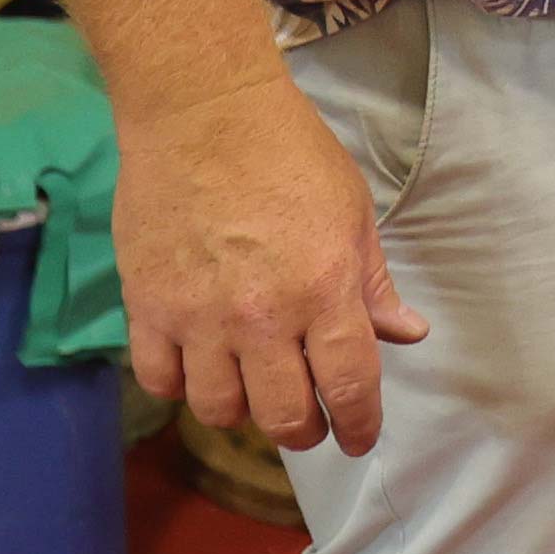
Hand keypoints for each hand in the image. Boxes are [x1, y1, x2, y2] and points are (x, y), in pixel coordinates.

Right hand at [114, 69, 425, 456]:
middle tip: (311, 422)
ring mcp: (199, 316)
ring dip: (243, 413)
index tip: (360, 439)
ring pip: (219, 408)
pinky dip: (181, 387)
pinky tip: (199, 370)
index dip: (359, 424)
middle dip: (305, 430)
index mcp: (325, 289)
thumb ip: (375, 283)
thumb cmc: (292, 154)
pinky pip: (159, 380)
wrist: (203, 114)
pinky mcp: (147, 307)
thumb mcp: (354, 213)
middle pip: (284, 414)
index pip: (349, 384)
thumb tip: (408, 334)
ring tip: (256, 393)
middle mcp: (263, 316)